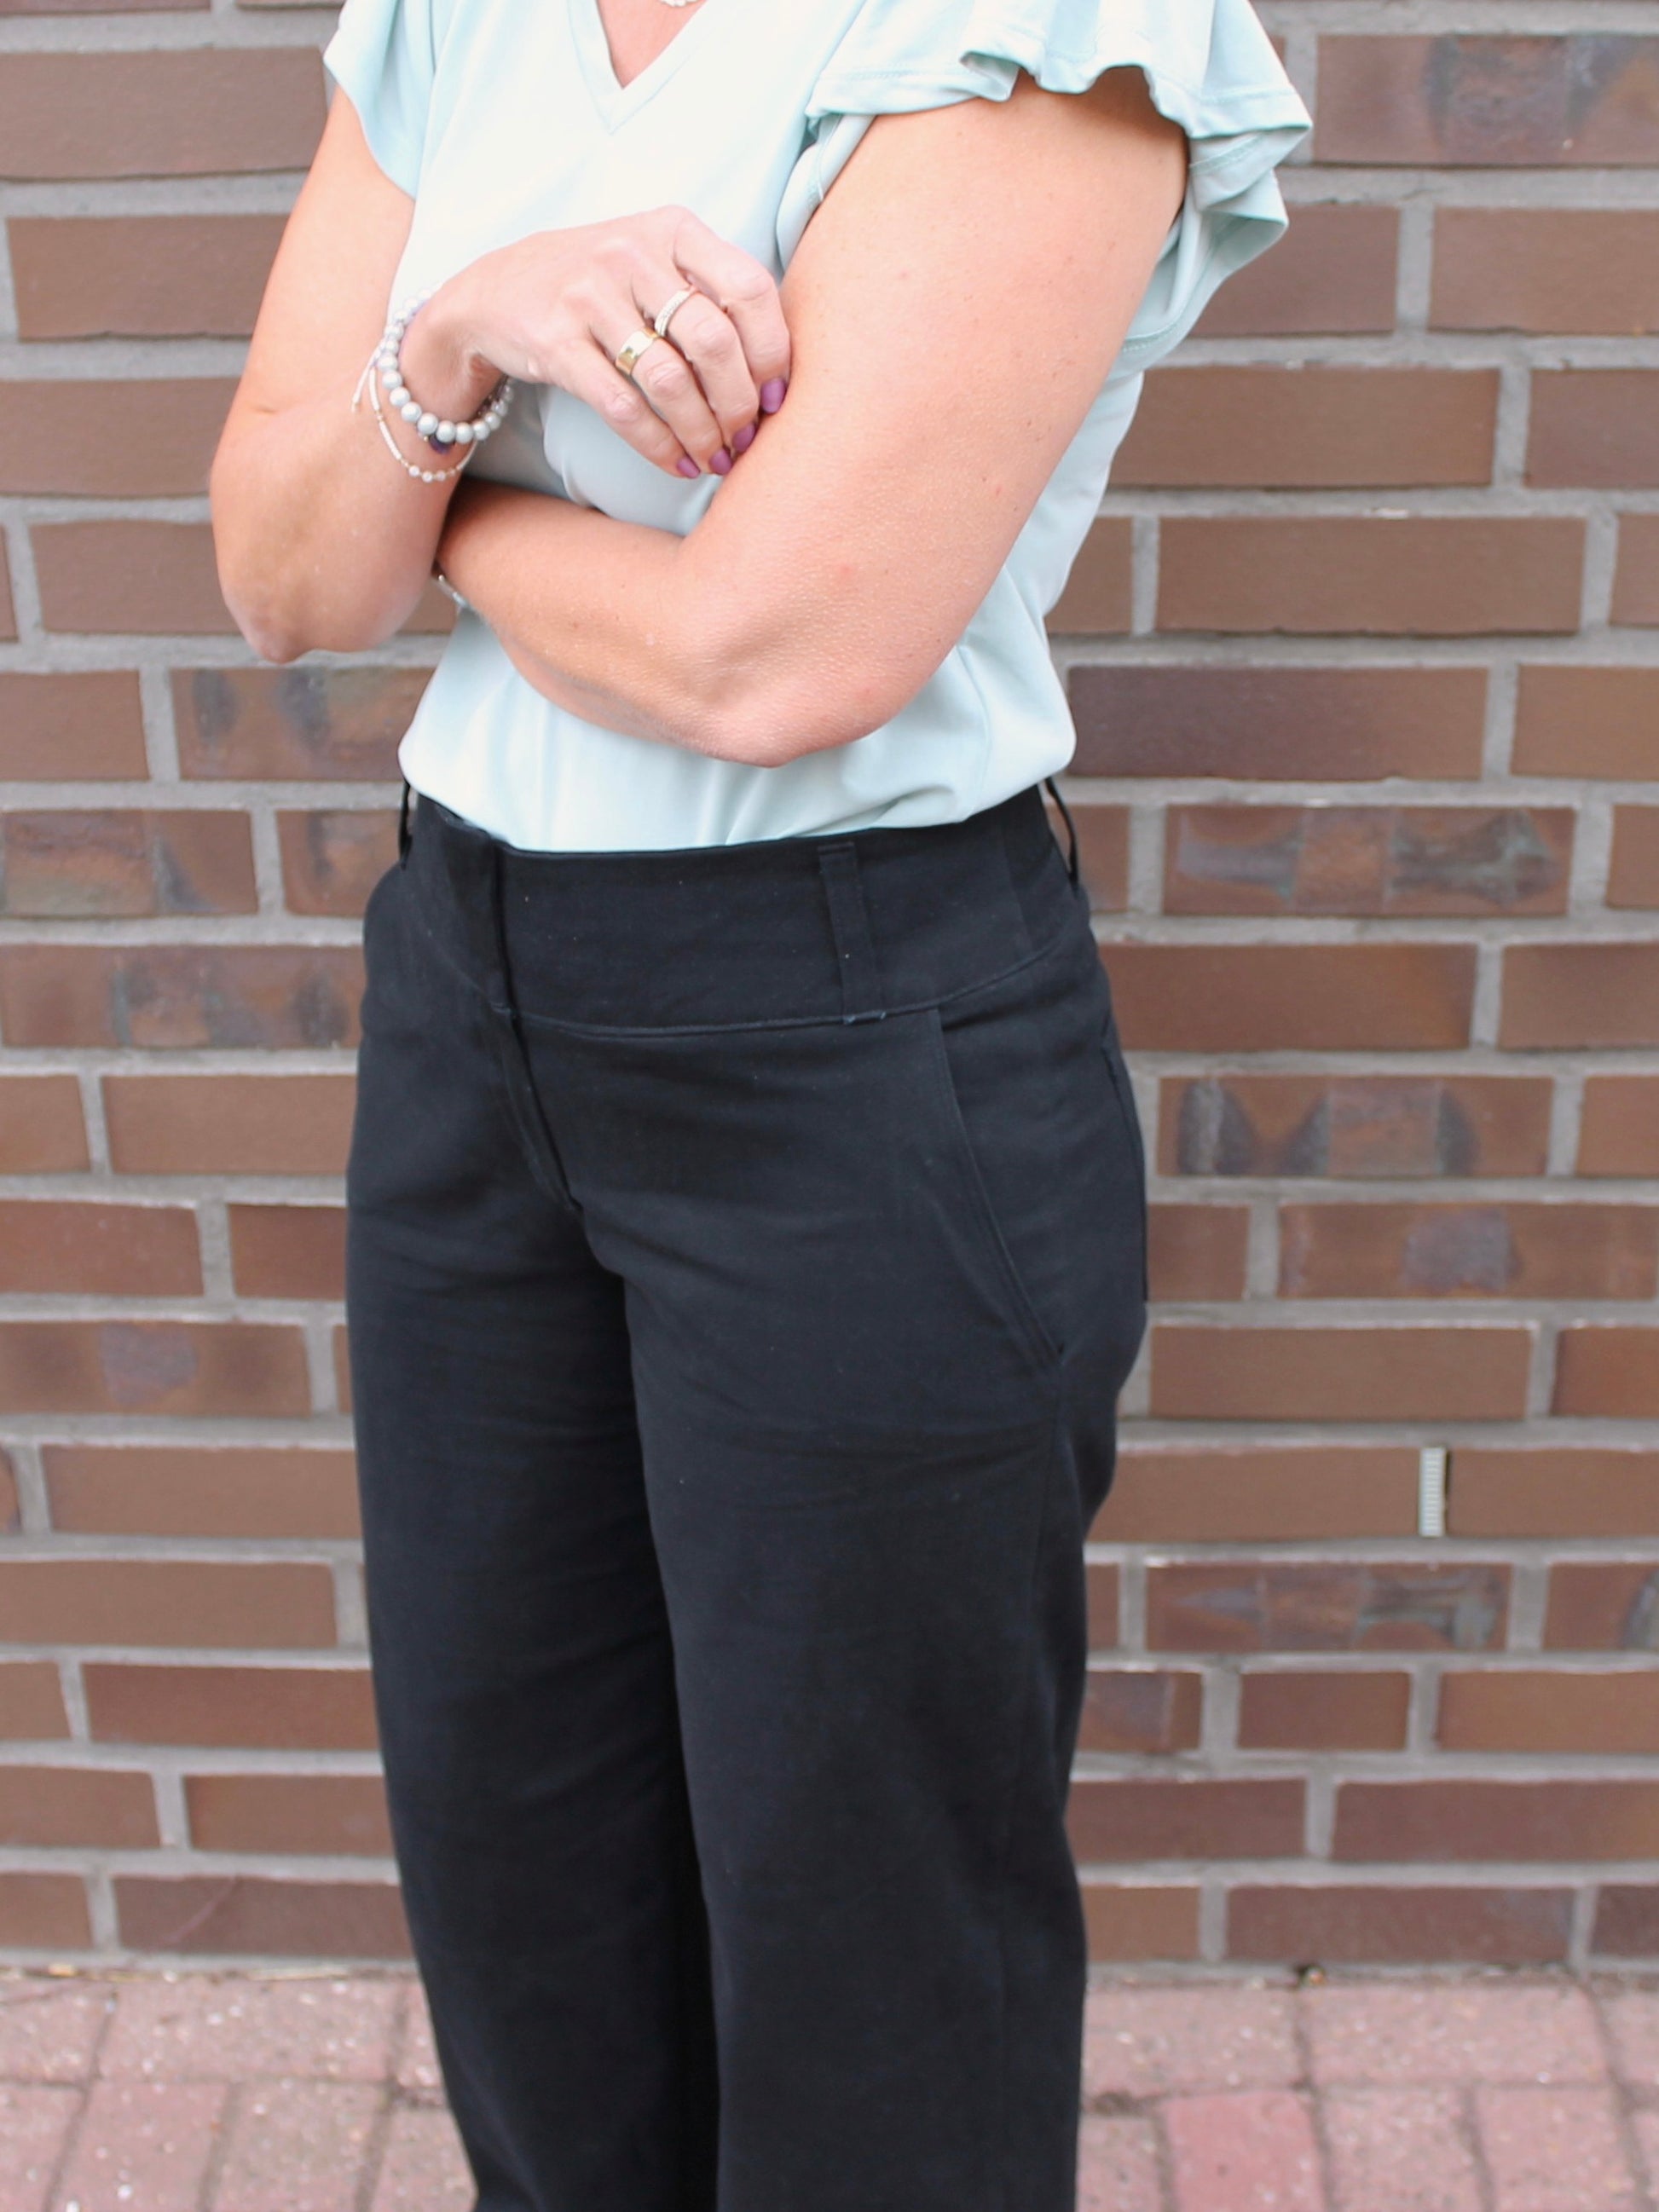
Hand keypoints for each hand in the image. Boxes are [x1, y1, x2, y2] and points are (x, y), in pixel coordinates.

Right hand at [405, 207, 790, 478]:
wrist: (496, 291)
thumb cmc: (601, 286)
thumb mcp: (657, 261)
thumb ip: (713, 294)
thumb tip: (779, 373)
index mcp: (674, 229)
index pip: (749, 288)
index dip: (773, 352)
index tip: (777, 397)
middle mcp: (633, 252)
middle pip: (713, 341)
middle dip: (740, 404)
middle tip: (746, 439)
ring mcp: (589, 295)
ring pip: (670, 380)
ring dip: (702, 433)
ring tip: (716, 458)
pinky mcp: (556, 341)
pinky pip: (623, 407)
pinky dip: (659, 446)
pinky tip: (678, 465)